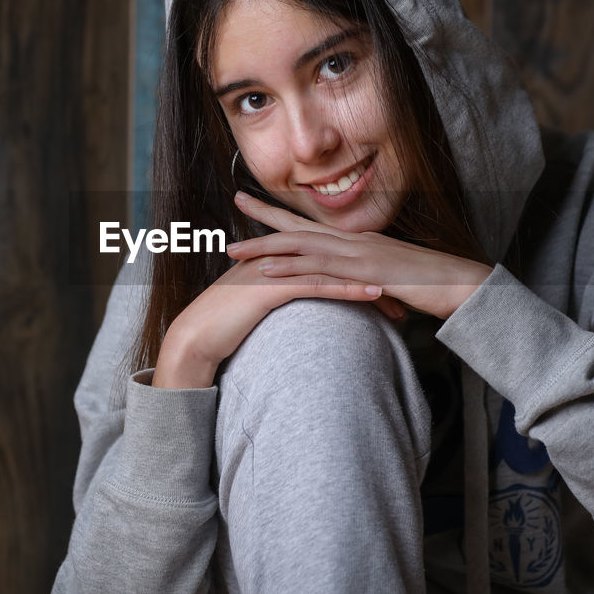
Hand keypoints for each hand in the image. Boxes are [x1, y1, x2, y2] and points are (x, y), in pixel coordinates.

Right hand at [152, 234, 389, 389]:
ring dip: (367, 279)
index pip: (324, 261)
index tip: (383, 289)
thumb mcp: (253, 307)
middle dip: (368, 274)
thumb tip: (293, 308)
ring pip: (331, 269)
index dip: (355, 273)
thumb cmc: (221, 326)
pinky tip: (373, 295)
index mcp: (276, 259)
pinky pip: (317, 285)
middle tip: (400, 292)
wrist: (193, 336)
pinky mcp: (271, 287)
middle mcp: (278, 257)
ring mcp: (275, 269)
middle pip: (334, 260)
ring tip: (399, 294)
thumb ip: (274, 299)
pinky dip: (348, 288)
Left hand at [226, 191, 490, 321]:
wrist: (463, 285)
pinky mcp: (365, 274)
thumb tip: (355, 286)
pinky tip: (268, 273)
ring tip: (234, 250)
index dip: (284, 213)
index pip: (314, 225)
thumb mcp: (393, 278)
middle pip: (303, 226)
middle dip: (267, 214)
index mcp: (360, 240)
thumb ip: (369, 278)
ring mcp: (361, 255)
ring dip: (267, 248)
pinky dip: (291, 271)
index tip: (255, 202)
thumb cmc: (433, 284)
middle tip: (236, 200)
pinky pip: (321, 272)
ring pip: (304, 248)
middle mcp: (357, 240)